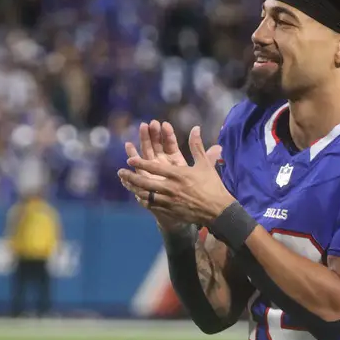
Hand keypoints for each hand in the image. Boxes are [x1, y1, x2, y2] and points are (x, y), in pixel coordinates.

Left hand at [118, 125, 232, 227]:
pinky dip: (144, 202)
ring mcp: (170, 201)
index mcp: (179, 175)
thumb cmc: (212, 186)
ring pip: (147, 195)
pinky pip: (153, 206)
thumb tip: (195, 128)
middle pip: (146, 182)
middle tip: (120, 172)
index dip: (141, 163)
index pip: (155, 167)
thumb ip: (197, 146)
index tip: (130, 159)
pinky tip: (138, 198)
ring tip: (126, 184)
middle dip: (131, 177)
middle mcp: (172, 188)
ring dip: (134, 189)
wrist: (218, 210)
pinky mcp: (172, 211)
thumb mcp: (204, 165)